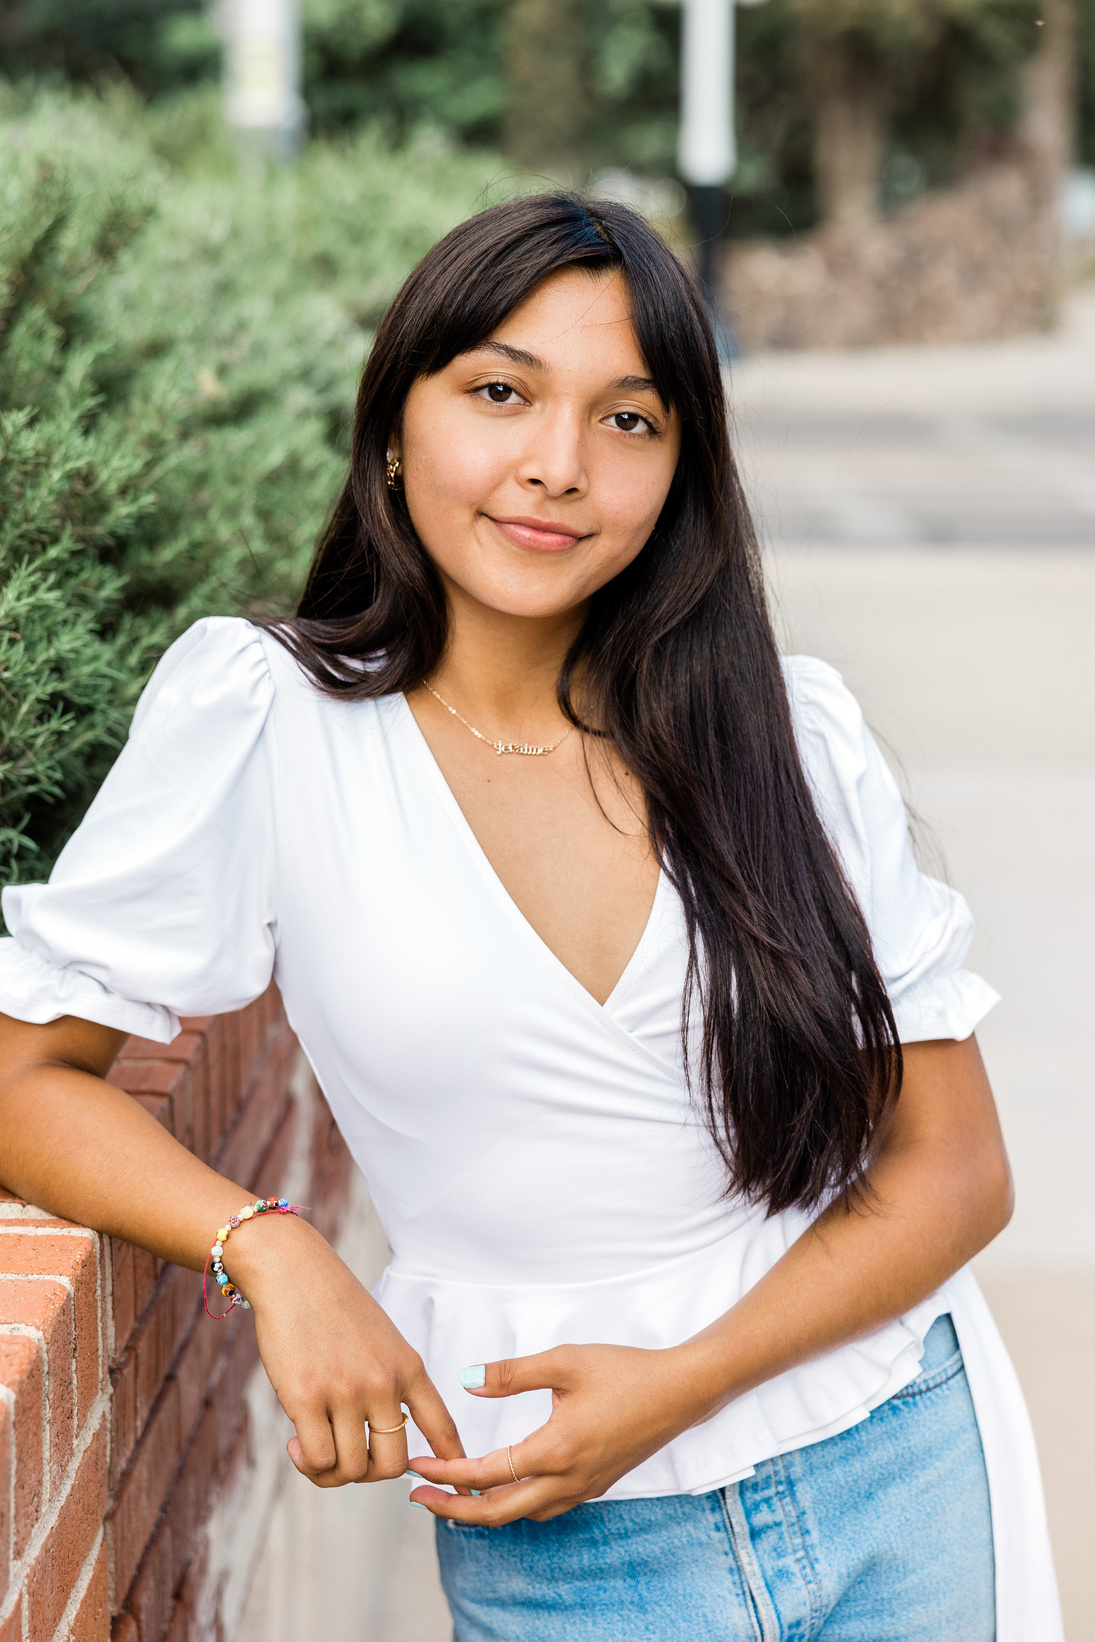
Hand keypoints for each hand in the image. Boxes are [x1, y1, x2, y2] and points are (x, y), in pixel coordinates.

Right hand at [228, 1213, 466, 1486]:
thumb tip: (379, 1437)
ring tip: (312, 1449)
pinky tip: (296, 1444)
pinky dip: (307, 1463)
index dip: (454, 1463)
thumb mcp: (382, 1339)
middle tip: (345, 1457)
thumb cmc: (334, 1306)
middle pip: (392, 1465)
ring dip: (330, 1472)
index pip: (442, 1425)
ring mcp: (346, 1391)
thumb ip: (390, 1381)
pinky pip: (318, 1459)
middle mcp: (383, 1382)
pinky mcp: (306, 1397)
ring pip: (351, 1469)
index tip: (461, 1486)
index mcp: (409, 1367)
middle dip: (370, 1474)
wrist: (293, 1272)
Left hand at [406, 1341, 715, 1522]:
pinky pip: (545, 1508)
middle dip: (452, 1509)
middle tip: (418, 1498)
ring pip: (522, 1515)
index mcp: (555, 1450)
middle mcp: (568, 1480)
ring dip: (483, 1510)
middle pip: (497, 1512)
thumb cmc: (625, 1370)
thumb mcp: (565, 1361)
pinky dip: (514, 1505)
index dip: (446, 1473)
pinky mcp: (595, 1484)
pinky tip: (504, 1485)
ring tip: (454, 1493)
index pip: (487, 1474)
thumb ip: (513, 1373)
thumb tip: (468, 1379)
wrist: (680, 1390)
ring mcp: (584, 1488)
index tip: (416, 1469)